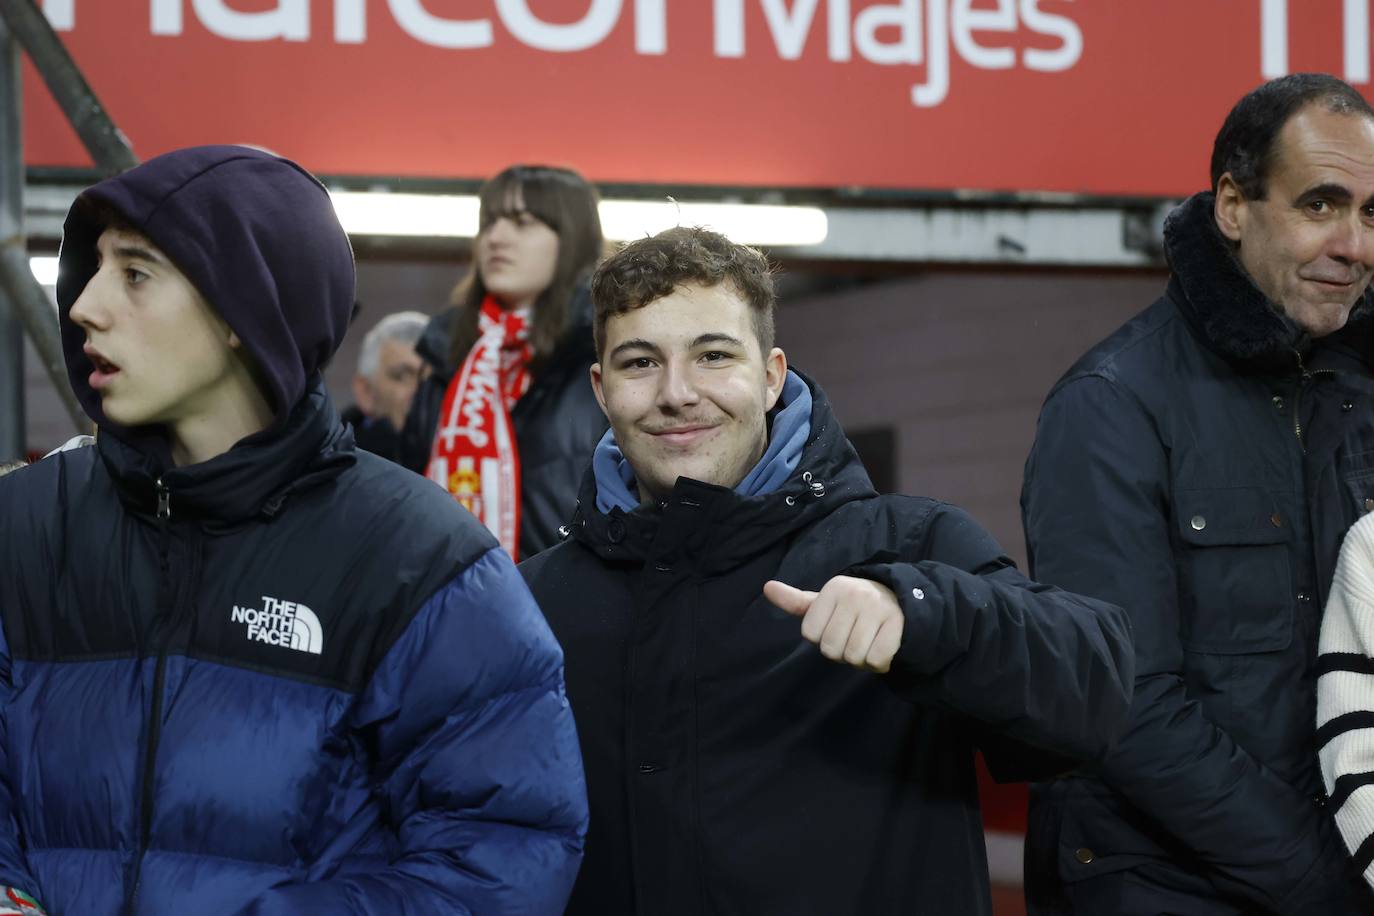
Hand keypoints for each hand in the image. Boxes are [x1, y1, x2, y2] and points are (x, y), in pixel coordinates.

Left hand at [764, 576, 904, 672]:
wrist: (902, 602)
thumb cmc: (854, 608)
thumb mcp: (825, 602)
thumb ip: (796, 601)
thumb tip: (767, 587)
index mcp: (834, 588)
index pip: (810, 634)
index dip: (823, 638)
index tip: (838, 626)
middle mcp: (855, 594)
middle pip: (831, 649)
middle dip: (842, 652)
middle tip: (855, 637)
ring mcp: (877, 607)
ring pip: (853, 657)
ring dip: (861, 660)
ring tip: (869, 642)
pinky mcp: (897, 624)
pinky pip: (876, 660)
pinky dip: (879, 664)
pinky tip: (883, 647)